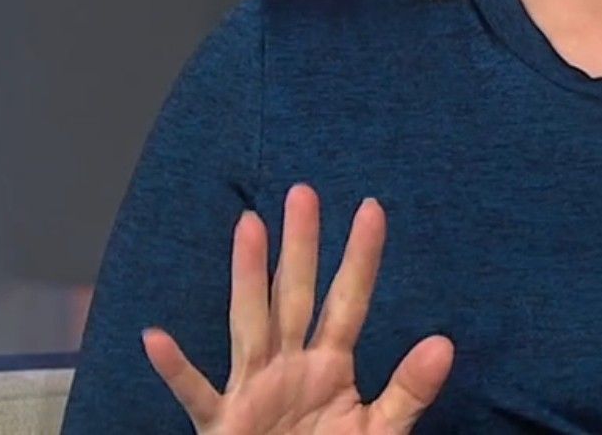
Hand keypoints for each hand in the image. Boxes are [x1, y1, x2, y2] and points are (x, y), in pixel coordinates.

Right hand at [142, 184, 453, 433]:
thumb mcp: (381, 430)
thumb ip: (409, 390)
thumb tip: (445, 343)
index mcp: (329, 367)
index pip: (349, 302)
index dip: (361, 258)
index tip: (372, 208)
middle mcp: (289, 368)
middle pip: (295, 297)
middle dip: (300, 247)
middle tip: (303, 191)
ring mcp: (253, 393)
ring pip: (250, 325)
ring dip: (248, 278)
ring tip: (249, 226)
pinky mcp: (223, 427)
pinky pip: (198, 395)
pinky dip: (177, 370)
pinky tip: (156, 338)